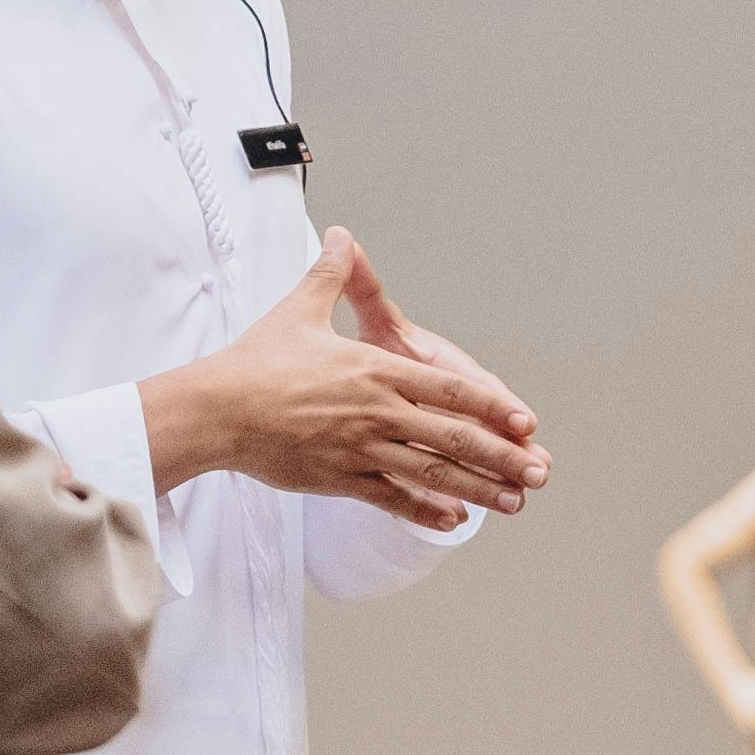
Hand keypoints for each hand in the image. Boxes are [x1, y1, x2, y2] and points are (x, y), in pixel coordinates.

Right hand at [161, 232, 546, 531]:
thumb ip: (332, 276)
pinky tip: (452, 520)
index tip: (524, 421)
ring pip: (430, 474)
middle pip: (452, 437)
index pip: (449, 390)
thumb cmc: (257, 360)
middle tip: (537, 473)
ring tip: (511, 503)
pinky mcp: (339, 479)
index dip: (491, 406)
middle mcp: (378, 412)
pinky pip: (390, 498)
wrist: (217, 409)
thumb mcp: (300, 309)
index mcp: (376, 371)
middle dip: (500, 456)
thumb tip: (342, 235)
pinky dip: (424, 510)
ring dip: (476, 489)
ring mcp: (360, 450)